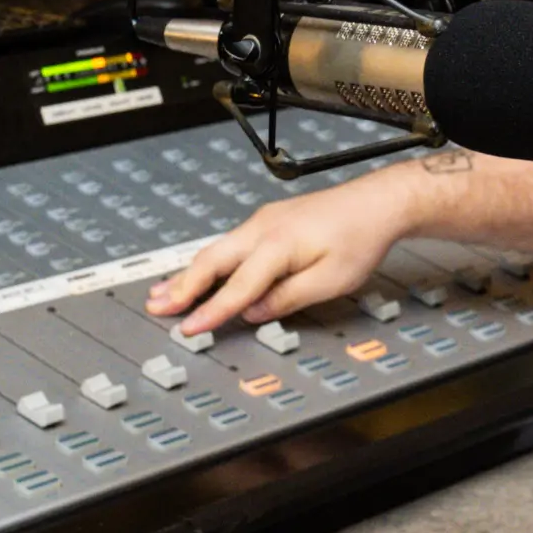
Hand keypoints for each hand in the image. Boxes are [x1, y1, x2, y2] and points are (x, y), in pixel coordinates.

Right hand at [145, 166, 426, 334]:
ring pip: (215, 250)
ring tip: (162, 293)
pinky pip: (228, 244)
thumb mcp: (330, 281)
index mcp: (277, 245)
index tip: (188, 328)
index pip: (236, 287)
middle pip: (211, 261)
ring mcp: (262, 222)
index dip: (210, 311)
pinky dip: (207, 262)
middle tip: (157, 307)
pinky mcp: (267, 222)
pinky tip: (196, 272)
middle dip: (181, 286)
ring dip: (188, 273)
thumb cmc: (359, 238)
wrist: (375, 204)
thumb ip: (287, 298)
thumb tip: (254, 312)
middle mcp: (262, 229)